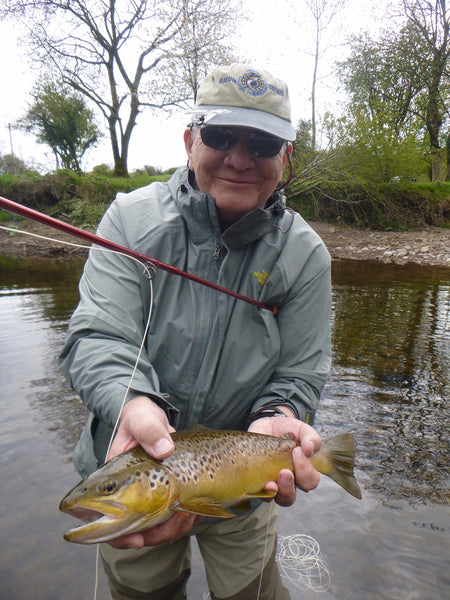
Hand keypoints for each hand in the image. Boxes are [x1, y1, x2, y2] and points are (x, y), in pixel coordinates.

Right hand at [105, 396, 201, 547]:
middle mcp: (125, 495)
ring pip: (155, 531)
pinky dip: (184, 520)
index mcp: (112, 481)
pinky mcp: (163, 498)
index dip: (118, 537)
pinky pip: (170, 522)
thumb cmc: (140, 419)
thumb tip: (163, 448)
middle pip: (132, 533)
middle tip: (177, 519)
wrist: (155, 421)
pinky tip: (194, 508)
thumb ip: (149, 430)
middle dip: (156, 533)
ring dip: (174, 527)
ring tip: (189, 511)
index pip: (104, 522)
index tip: (137, 540)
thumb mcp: (142, 419)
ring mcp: (144, 499)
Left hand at [248, 414, 320, 506]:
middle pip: (292, 496)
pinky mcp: (257, 482)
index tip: (298, 452)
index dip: (306, 471)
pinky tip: (261, 482)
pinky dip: (260, 490)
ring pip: (276, 499)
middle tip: (285, 471)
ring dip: (276, 492)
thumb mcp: (302, 430)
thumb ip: (310, 438)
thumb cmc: (288, 431)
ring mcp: (273, 483)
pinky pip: (259, 494)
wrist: (267, 425)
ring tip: (272, 483)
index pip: (310, 481)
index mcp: (303, 472)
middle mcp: (289, 482)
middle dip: (289, 485)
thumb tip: (310, 449)